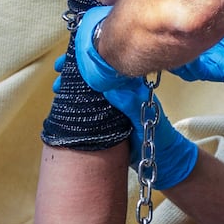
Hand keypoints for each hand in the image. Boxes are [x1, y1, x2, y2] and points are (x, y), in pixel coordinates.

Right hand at [53, 54, 197, 189]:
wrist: (165, 163)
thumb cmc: (161, 142)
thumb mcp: (146, 122)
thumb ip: (132, 104)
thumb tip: (112, 86)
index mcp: (133, 88)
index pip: (109, 66)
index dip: (88, 60)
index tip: (70, 60)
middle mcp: (123, 94)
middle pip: (96, 74)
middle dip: (76, 70)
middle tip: (58, 69)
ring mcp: (116, 107)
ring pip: (91, 89)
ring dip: (74, 85)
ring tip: (58, 86)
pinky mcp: (109, 121)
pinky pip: (91, 105)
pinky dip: (77, 100)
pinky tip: (66, 101)